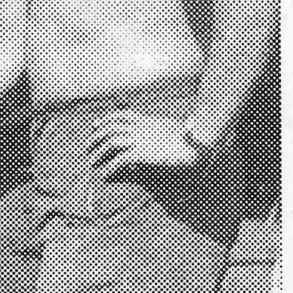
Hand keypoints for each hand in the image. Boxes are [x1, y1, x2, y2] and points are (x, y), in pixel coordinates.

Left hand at [86, 109, 202, 179]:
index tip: (95, 126)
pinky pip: (119, 161)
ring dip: (99, 153)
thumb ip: (163, 134)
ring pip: (111, 142)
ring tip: (92, 164)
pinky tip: (105, 177)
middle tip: (88, 149)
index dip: (107, 120)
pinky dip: (110, 169)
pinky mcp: (143, 153)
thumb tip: (168, 130)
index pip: (123, 115)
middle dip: (96, 137)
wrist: (204, 148)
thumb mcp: (176, 136)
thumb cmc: (195, 144)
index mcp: (151, 122)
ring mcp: (142, 139)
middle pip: (111, 127)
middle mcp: (144, 127)